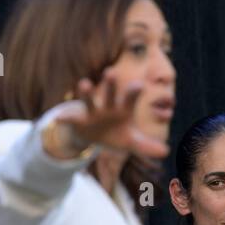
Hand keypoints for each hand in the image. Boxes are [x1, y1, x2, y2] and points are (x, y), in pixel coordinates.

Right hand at [41, 67, 169, 160]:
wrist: (93, 135)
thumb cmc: (116, 133)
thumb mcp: (131, 141)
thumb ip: (146, 146)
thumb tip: (165, 151)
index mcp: (122, 110)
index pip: (129, 99)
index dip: (133, 92)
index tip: (139, 84)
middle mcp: (107, 108)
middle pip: (109, 95)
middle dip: (110, 85)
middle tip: (111, 72)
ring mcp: (91, 113)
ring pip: (89, 101)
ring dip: (86, 93)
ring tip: (84, 83)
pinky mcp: (78, 121)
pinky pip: (71, 119)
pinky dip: (65, 118)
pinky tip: (59, 118)